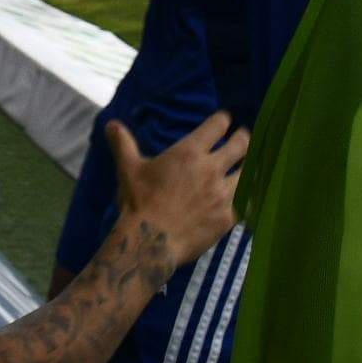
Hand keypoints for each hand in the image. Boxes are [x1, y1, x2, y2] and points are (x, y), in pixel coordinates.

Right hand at [111, 112, 249, 271]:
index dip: (223, 120)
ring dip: (250, 166)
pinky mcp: (228, 217)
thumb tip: (111, 124)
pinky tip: (249, 196)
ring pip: (249, 172)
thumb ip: (123, 143)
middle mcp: (211, 169)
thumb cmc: (139, 202)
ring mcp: (223, 194)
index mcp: (189, 152)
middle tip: (243, 138)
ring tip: (250, 164)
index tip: (224, 121)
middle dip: (244, 138)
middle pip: (241, 145)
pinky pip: (247, 202)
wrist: (150, 241)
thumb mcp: (128, 169)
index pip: (217, 126)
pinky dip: (249, 196)